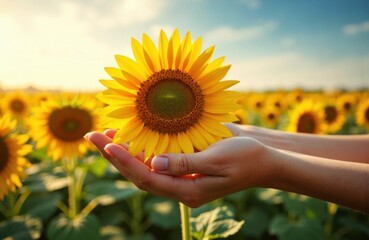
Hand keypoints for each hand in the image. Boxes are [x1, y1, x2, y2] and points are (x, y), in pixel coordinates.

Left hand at [85, 130, 274, 206]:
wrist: (263, 161)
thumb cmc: (246, 158)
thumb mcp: (219, 159)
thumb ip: (187, 163)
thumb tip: (154, 163)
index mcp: (189, 189)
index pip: (149, 179)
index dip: (127, 163)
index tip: (108, 145)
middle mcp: (181, 187)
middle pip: (140, 176)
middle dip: (115, 157)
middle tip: (92, 137)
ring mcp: (182, 178)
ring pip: (144, 169)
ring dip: (123, 154)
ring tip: (101, 136)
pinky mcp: (185, 167)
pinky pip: (156, 162)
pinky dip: (140, 150)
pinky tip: (129, 137)